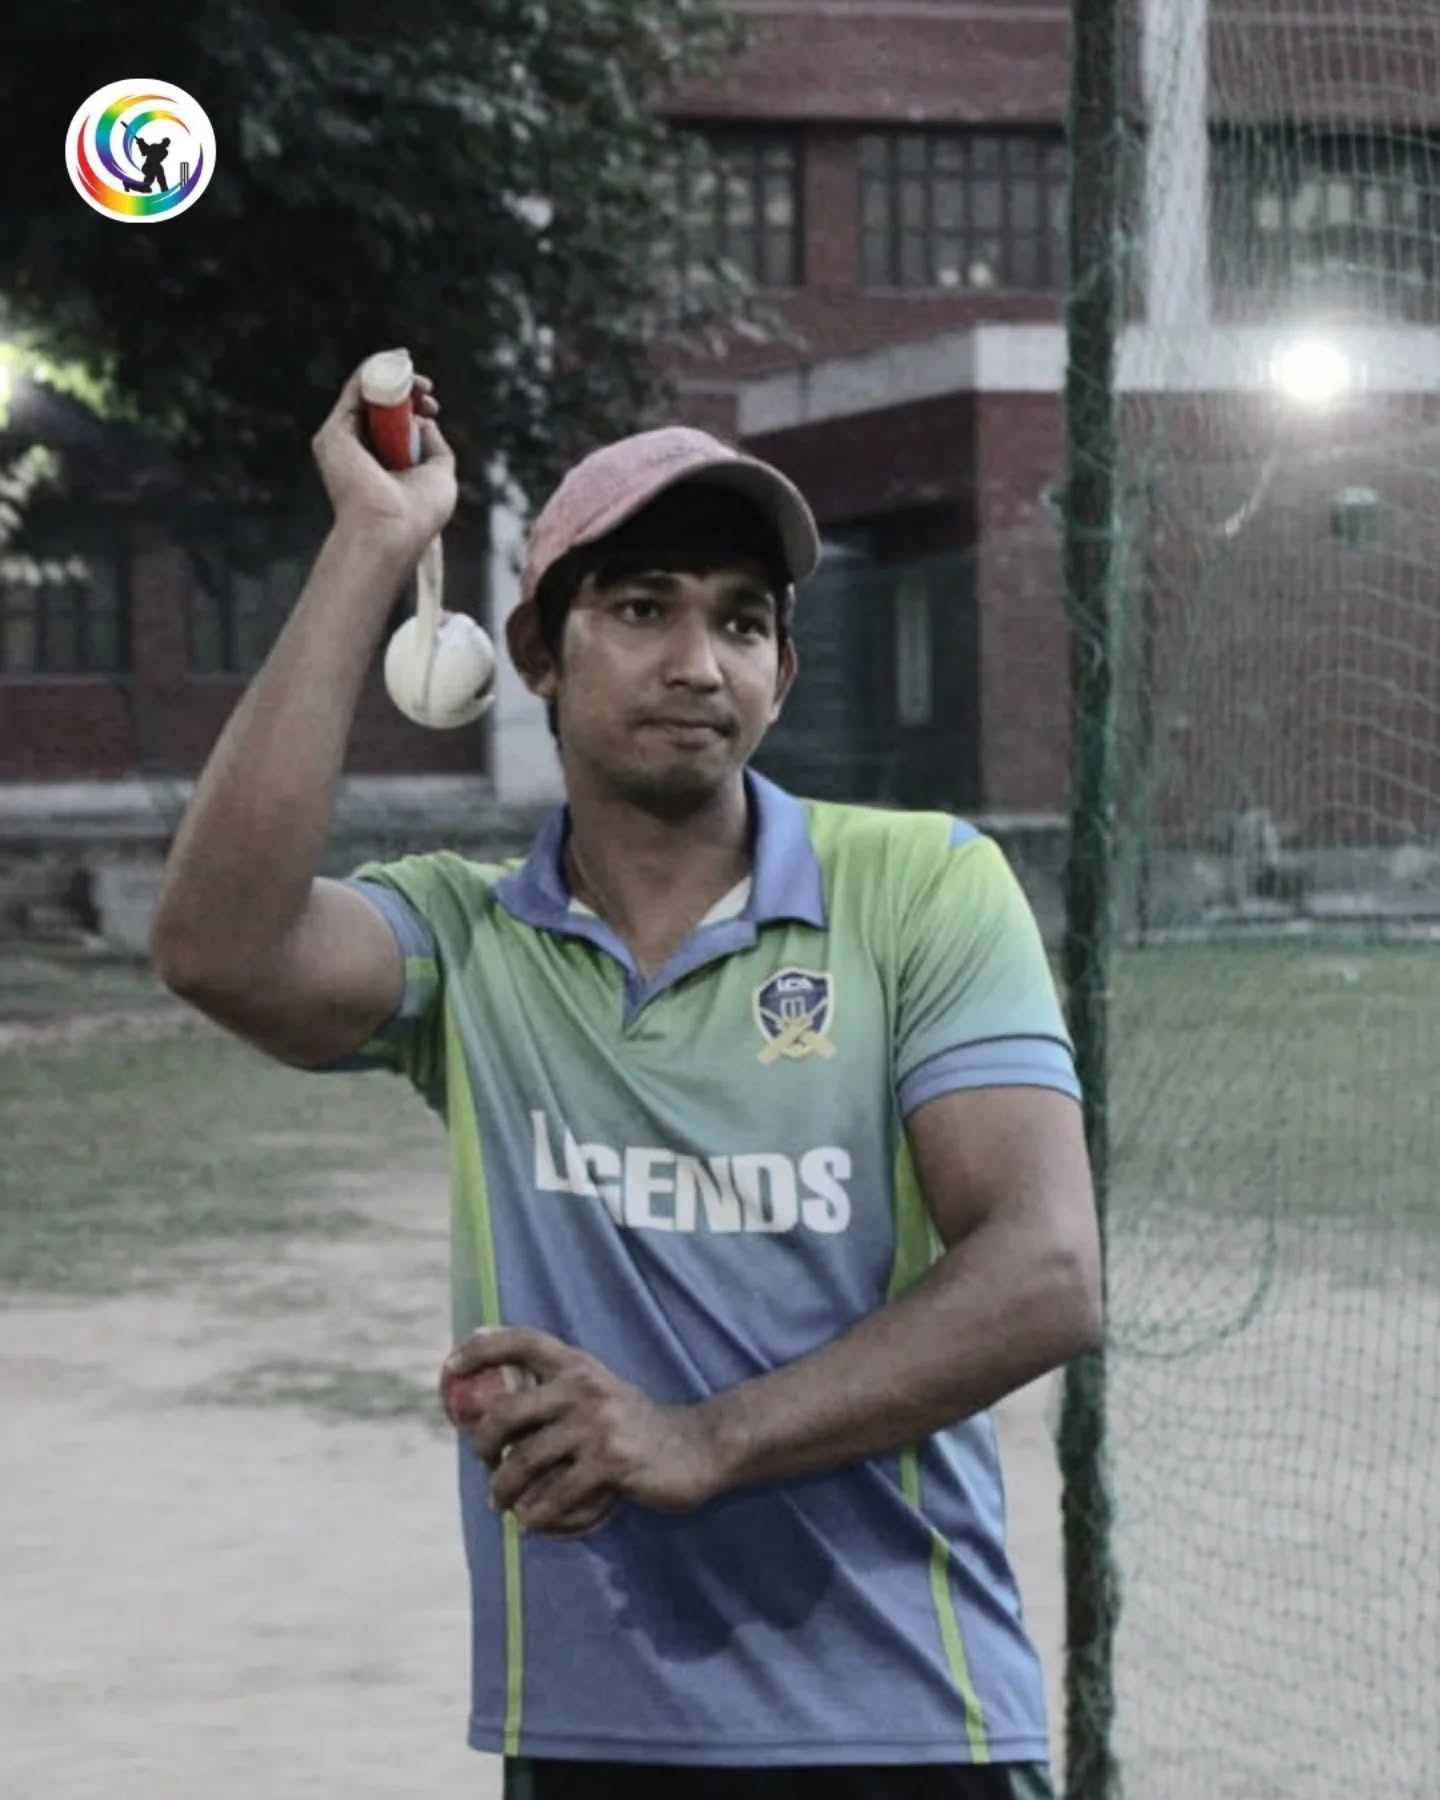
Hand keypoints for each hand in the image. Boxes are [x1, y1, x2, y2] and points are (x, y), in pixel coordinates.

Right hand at [311, 353, 456, 560]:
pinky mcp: (334, 434)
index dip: (415, 407)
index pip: (395, 426)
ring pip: (366, 396)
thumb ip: (434, 447)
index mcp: (383, 467)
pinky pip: (353, 392)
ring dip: (391, 375)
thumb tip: (425, 420)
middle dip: (406, 389)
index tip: (432, 404)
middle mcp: (361, 454)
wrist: (390, 527)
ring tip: (412, 369)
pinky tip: (392, 361)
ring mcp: (345, 443)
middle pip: (381, 408)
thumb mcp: (440, 475)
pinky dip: (371, 372)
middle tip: (426, 387)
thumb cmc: (419, 513)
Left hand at [442, 1328, 724, 1537]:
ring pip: (524, 1462)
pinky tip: (533, 1522)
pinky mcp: (611, 1463)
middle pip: (506, 1412)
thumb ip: (557, 1392)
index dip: (480, 1349)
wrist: (696, 1448)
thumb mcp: (598, 1393)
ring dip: (503, 1490)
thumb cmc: (635, 1426)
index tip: (449, 1367)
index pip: (522, 1341)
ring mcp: (597, 1425)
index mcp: (578, 1365)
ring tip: (501, 1503)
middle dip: (482, 1445)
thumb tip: (493, 1405)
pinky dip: (536, 1515)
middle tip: (483, 1463)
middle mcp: (584, 1387)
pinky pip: (554, 1496)